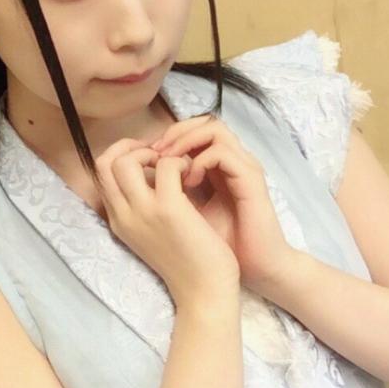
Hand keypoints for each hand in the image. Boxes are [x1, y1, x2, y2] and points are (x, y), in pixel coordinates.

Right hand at [95, 137, 240, 302]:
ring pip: (126, 160)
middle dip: (132, 147)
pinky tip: (194, 175)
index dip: (123, 156)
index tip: (149, 159)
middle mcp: (123, 215)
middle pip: (105, 162)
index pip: (101, 175)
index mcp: (119, 221)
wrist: (204, 293)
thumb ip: (144, 208)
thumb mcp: (153, 235)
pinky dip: (181, 161)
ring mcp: (143, 212)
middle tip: (161, 157)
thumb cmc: (187, 262)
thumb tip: (151, 174)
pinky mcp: (168, 209)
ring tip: (176, 166)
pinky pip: (167, 165)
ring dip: (153, 152)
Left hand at [149, 114, 296, 292]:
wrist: (256, 267)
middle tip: (152, 153)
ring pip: (213, 127)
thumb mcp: (184, 214)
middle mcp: (232, 160)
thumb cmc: (221, 245)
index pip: (193, 129)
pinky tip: (188, 183)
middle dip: (173, 132)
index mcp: (217, 165)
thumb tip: (132, 181)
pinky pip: (222, 152)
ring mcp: (243, 165)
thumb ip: (166, 192)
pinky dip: (200, 161)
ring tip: (167, 164)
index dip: (166, 136)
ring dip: (184, 141)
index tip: (144, 156)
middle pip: (202, 120)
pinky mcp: (251, 178)